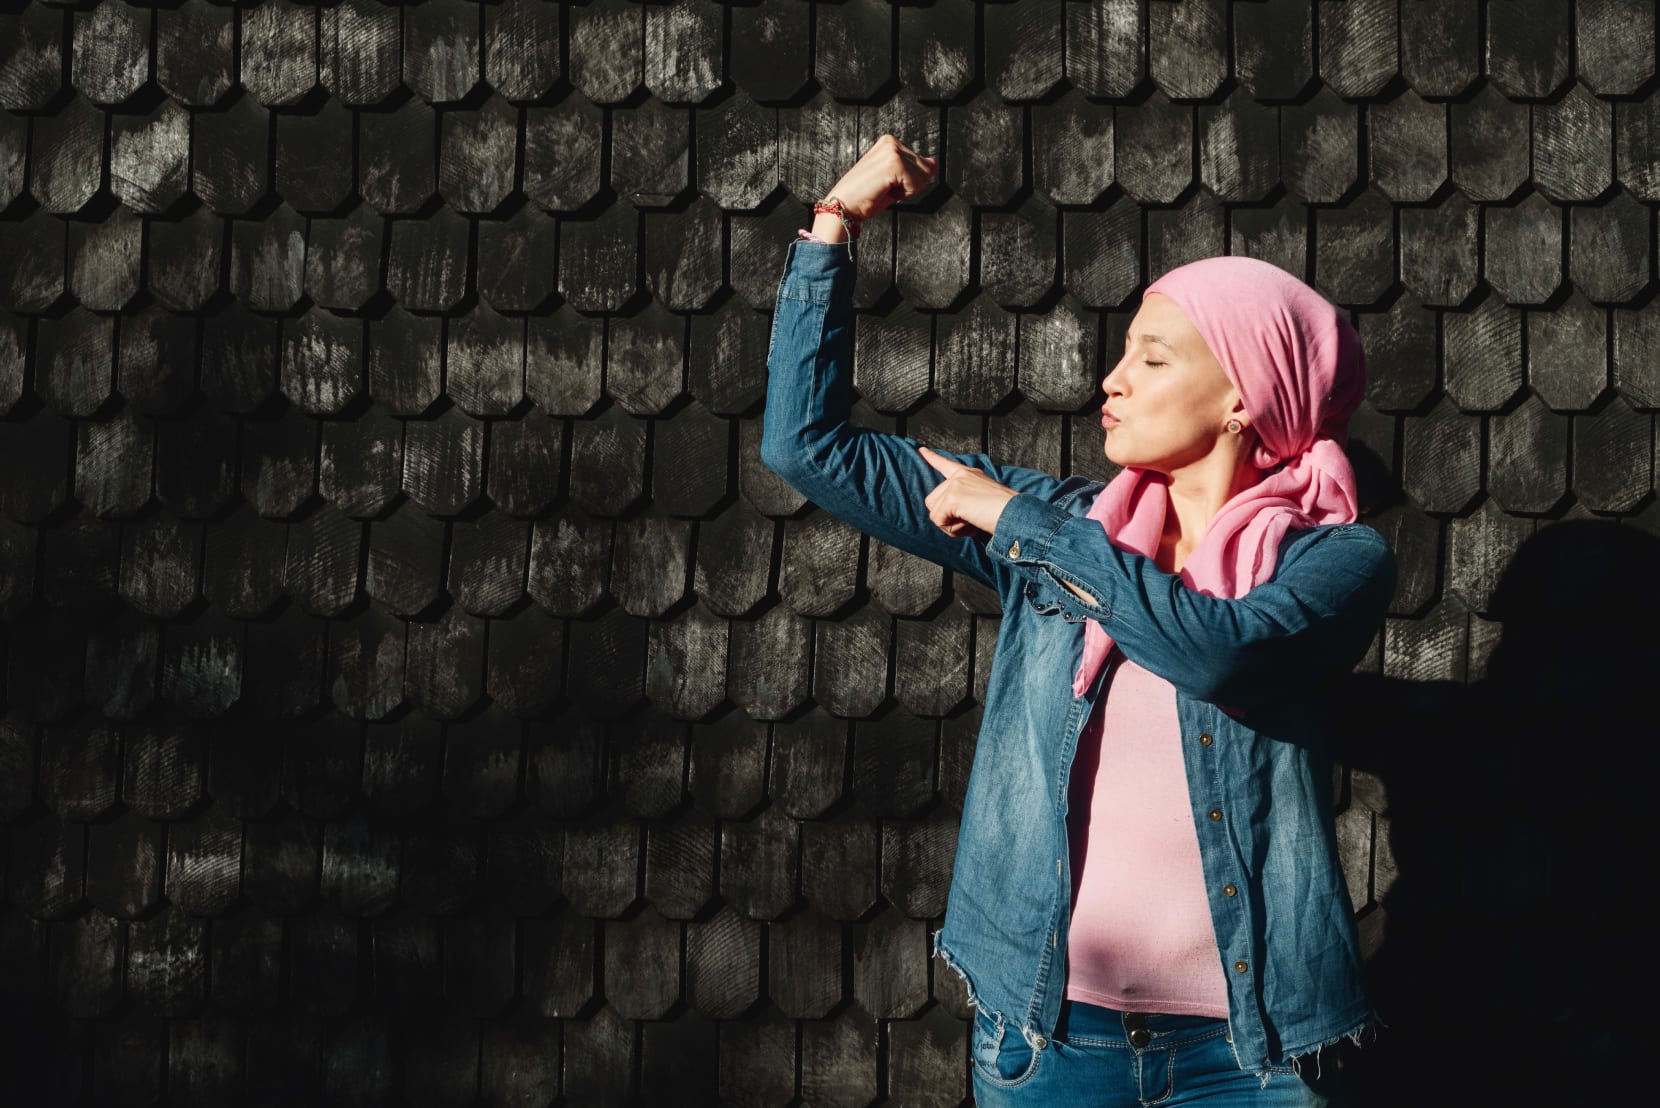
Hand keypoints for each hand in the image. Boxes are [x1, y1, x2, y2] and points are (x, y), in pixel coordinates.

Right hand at [822, 135, 938, 224]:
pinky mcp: (895, 163)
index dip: (908, 181)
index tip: (886, 183)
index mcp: (889, 142)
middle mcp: (891, 142)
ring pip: (923, 176)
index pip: (921, 163)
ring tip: (884, 188)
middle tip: (885, 187)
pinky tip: (885, 190)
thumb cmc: (865, 195)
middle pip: (925, 168)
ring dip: (906, 189)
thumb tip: (934, 163)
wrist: (844, 205)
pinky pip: (916, 184)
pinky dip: (904, 194)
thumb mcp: (895, 179)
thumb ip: (916, 169)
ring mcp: (893, 151)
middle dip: (909, 184)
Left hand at [918, 446, 1018, 537]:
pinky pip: (938, 520)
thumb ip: (965, 498)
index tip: (921, 450)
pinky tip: (969, 525)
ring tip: (970, 523)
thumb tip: (949, 513)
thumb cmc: (1005, 511)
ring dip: (949, 524)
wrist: (1016, 513)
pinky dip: (952, 529)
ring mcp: (955, 485)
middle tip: (970, 521)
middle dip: (947, 516)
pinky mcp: (952, 497)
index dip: (932, 458)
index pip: (946, 464)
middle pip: (933, 500)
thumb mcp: (982, 499)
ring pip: (934, 512)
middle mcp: (960, 476)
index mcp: (969, 474)